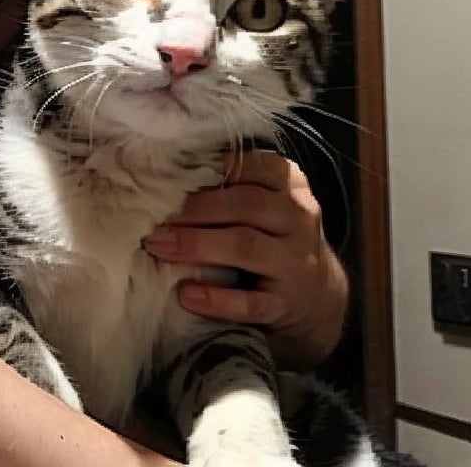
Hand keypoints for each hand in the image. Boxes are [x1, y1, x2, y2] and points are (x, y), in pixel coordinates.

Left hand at [143, 150, 347, 368]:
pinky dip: (217, 299)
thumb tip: (165, 173)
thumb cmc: (270, 234)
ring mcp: (296, 262)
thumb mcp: (262, 201)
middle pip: (245, 204)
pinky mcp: (286, 304)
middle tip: (155, 217)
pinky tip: (186, 293)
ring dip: (197, 244)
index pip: (255, 166)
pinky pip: (251, 303)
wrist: (316, 294)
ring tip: (159, 246)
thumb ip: (228, 184)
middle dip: (194, 209)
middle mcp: (298, 218)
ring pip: (246, 246)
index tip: (173, 175)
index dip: (212, 169)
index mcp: (289, 184)